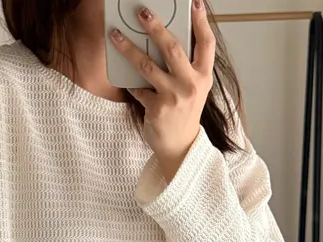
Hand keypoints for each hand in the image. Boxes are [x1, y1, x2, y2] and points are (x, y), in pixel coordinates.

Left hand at [110, 0, 215, 181]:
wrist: (180, 146)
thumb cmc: (184, 113)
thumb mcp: (193, 88)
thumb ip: (185, 67)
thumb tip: (164, 38)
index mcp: (204, 76)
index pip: (206, 43)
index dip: (201, 21)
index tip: (194, 2)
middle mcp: (191, 85)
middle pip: (173, 49)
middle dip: (156, 27)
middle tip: (142, 12)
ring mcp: (174, 97)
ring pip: (148, 66)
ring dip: (129, 49)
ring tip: (116, 36)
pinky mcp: (158, 109)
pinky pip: (138, 89)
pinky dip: (131, 83)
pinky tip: (126, 78)